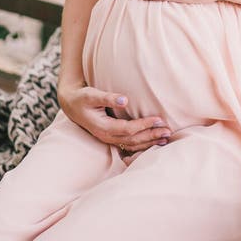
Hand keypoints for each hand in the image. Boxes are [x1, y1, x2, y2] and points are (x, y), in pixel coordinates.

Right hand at [58, 83, 172, 153]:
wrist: (72, 105)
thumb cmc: (83, 98)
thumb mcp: (91, 95)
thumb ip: (107, 97)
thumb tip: (124, 99)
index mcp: (103, 127)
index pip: (128, 129)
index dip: (143, 125)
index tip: (158, 119)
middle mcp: (107, 136)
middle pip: (133, 140)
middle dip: (151, 136)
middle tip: (168, 131)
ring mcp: (109, 139)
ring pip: (132, 145)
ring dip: (149, 142)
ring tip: (165, 138)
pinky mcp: (112, 138)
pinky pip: (130, 145)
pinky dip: (143, 144)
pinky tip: (154, 142)